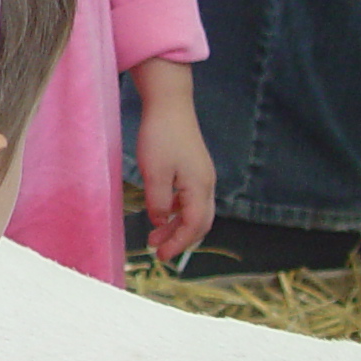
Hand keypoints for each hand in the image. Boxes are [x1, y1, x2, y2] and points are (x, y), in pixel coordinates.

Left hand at [132, 67, 216, 264]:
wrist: (170, 104)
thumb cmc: (161, 136)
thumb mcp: (154, 173)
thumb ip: (157, 202)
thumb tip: (160, 222)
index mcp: (200, 187)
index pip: (193, 226)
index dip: (178, 244)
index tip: (160, 256)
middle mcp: (207, 184)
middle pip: (200, 223)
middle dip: (180, 239)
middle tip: (157, 252)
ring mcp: (203, 176)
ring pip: (196, 212)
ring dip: (177, 226)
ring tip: (154, 236)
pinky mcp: (195, 169)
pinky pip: (191, 199)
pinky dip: (178, 212)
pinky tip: (161, 213)